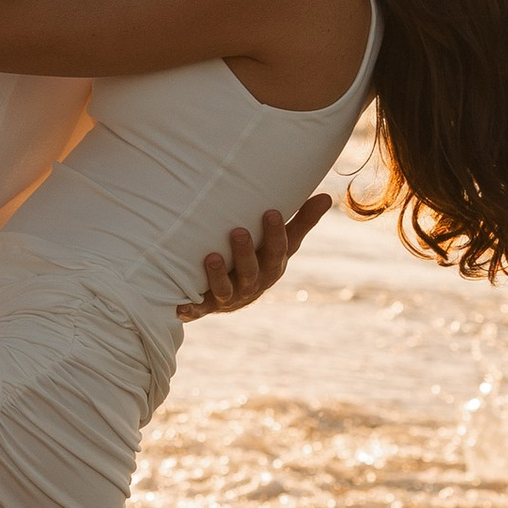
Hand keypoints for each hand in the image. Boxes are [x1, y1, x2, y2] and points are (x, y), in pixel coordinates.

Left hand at [175, 196, 331, 320]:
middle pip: (253, 272)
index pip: (278, 251)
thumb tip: (328, 197)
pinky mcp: (205, 306)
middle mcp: (253, 284)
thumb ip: (301, 221)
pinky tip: (179, 305)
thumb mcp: (282, 244)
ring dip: (219, 276)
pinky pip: (197, 310)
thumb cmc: (260, 260)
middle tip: (238, 231)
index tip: (271, 212)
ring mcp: (229, 297)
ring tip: (211, 256)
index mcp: (272, 267)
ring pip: (226, 290)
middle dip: (246, 254)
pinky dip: (190, 309)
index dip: (276, 234)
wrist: (230, 296)